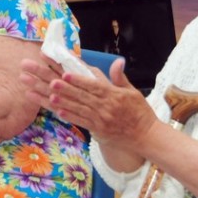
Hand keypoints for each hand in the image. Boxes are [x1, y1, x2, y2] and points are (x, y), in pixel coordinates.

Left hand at [22, 54, 156, 151]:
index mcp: (114, 95)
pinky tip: (59, 112)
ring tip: (51, 96)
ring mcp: (101, 120)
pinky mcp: (98, 130)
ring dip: (64, 102)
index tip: (66, 74)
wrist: (146, 136)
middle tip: (52, 82)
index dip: (79, 80)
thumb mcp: (133, 92)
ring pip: (79, 109)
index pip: (94, 86)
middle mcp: (106, 107)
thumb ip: (120, 77)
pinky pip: (82, 122)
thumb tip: (118, 61)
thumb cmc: (140, 112)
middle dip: (66, 89)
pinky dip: (70, 117)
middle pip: (83, 96)